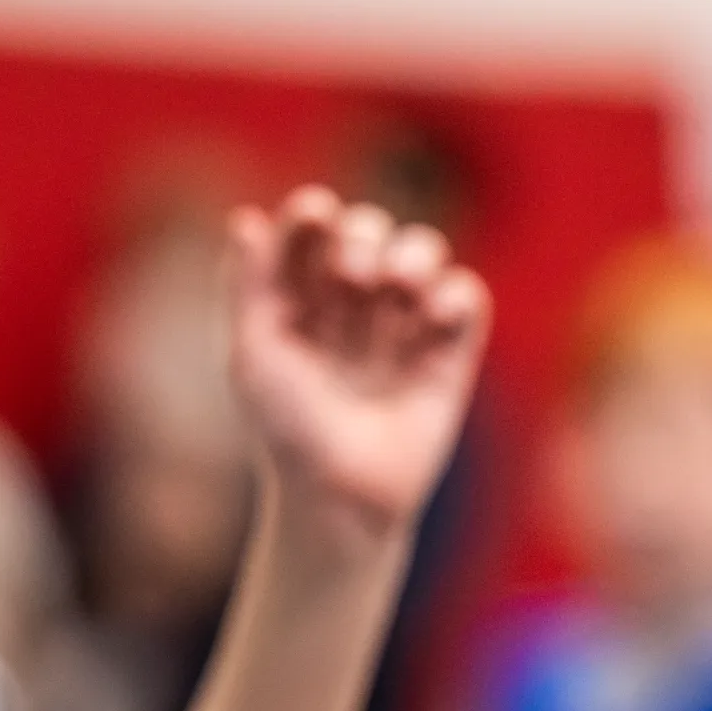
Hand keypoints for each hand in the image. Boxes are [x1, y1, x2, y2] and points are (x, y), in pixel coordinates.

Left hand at [223, 186, 488, 549]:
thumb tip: (246, 218)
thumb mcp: (254, 355)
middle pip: (371, 228)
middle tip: (351, 276)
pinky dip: (453, 293)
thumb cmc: (287, 433)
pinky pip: (465, 295)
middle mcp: (354, 304)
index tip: (315, 213)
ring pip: (423, 249)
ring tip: (397, 285)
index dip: (314, 212)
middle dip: (364, 236)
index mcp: (301, 299)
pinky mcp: (450, 352)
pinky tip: (430, 319)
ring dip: (413, 251)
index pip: (313, 230)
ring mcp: (404, 325)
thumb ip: (248, 285)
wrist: (342, 498)